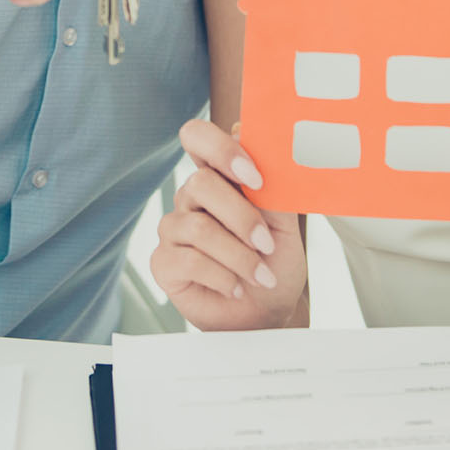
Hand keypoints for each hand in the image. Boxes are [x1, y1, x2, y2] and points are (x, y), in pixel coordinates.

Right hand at [151, 120, 305, 329]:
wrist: (268, 312)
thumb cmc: (274, 262)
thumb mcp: (285, 226)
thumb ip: (275, 189)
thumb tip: (271, 153)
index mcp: (218, 176)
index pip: (198, 137)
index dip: (221, 150)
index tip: (255, 177)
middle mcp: (191, 198)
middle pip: (200, 184)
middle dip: (241, 217)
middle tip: (267, 243)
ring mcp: (174, 229)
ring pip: (199, 229)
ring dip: (239, 256)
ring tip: (261, 276)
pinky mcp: (164, 262)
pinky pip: (188, 261)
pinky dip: (222, 277)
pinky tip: (236, 287)